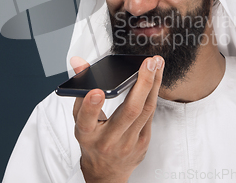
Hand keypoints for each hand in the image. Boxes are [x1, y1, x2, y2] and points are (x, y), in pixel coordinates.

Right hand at [70, 55, 163, 182]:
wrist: (107, 172)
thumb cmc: (92, 142)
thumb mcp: (79, 119)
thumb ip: (79, 90)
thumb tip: (78, 63)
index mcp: (87, 134)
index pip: (86, 121)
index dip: (90, 106)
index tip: (97, 91)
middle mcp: (109, 140)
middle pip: (129, 111)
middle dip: (142, 84)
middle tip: (149, 63)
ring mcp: (129, 142)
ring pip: (145, 110)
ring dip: (154, 84)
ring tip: (157, 63)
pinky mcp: (143, 141)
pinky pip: (150, 113)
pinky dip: (154, 93)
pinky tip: (156, 78)